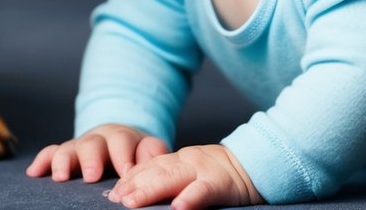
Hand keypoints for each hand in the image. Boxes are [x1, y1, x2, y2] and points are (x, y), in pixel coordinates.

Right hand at [26, 124, 168, 183]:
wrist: (121, 139)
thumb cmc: (138, 156)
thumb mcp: (151, 153)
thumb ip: (154, 158)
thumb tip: (161, 172)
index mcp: (130, 139)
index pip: (130, 144)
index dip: (131, 157)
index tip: (129, 173)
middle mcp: (105, 139)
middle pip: (97, 143)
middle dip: (94, 158)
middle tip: (92, 176)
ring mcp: (84, 145)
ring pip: (73, 146)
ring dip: (65, 160)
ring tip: (60, 177)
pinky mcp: (67, 151)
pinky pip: (52, 151)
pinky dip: (43, 160)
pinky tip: (34, 173)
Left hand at [105, 143, 262, 208]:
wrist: (253, 165)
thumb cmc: (217, 177)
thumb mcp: (190, 173)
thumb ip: (169, 179)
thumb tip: (139, 197)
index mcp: (177, 160)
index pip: (148, 166)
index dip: (130, 178)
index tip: (112, 193)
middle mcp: (186, 162)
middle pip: (155, 171)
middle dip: (134, 185)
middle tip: (115, 199)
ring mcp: (203, 170)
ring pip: (173, 178)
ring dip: (151, 190)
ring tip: (133, 203)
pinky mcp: (220, 184)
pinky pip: (203, 191)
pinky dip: (190, 198)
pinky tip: (178, 208)